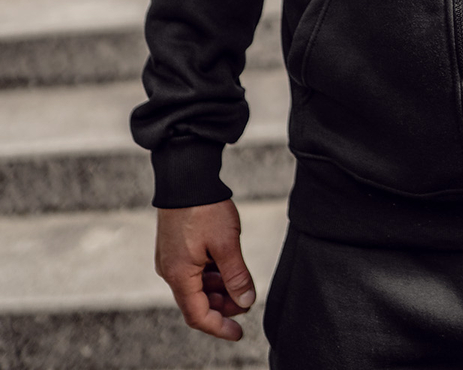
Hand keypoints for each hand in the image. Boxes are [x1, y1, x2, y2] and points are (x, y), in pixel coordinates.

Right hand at [155, 199, 255, 340]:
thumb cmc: (204, 207)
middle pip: (197, 301)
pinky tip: (227, 267)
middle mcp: (170, 270)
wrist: (185, 175)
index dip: (220, 327)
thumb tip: (246, 302)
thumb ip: (236, 275)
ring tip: (240, 284)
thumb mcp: (227, 243)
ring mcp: (170, 258)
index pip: (198, 315)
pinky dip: (210, 274)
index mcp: (179, 275)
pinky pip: (192, 270)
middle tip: (246, 300)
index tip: (239, 333)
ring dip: (218, 289)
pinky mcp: (174, 246)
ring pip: (195, 285)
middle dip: (222, 306)